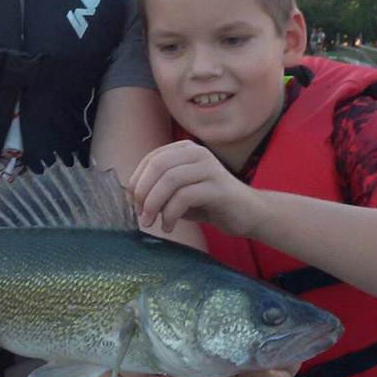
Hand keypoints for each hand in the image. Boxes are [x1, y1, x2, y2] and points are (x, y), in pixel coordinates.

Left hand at [128, 141, 263, 235]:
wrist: (247, 214)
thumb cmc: (208, 203)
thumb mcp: (178, 193)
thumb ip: (157, 189)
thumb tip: (129, 195)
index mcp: (185, 150)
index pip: (152, 159)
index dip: (137, 180)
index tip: (132, 203)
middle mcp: (197, 153)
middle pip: (158, 166)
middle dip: (143, 192)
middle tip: (139, 214)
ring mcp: (209, 168)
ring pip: (170, 180)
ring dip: (154, 204)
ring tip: (150, 222)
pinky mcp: (218, 187)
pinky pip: (185, 196)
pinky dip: (171, 213)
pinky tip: (169, 226)